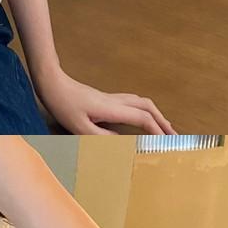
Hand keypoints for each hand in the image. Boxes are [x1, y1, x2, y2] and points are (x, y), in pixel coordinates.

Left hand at [32, 64, 176, 136]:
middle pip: (148, 107)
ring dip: (156, 114)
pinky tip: (144, 118)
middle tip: (174, 135)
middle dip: (163, 121)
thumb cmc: (63, 105)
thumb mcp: (79, 127)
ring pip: (142, 102)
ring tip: (164, 128)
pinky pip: (133, 103)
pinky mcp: (107, 99)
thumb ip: (101, 136)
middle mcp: (116, 101)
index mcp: (111, 108)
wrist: (53, 84)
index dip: (156, 130)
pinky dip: (145, 111)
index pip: (142, 118)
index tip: (165, 142)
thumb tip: (122, 142)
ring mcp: (112, 98)